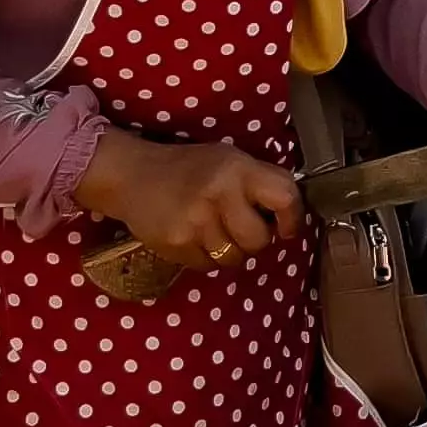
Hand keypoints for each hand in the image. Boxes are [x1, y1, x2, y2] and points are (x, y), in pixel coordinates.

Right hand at [74, 132, 307, 263]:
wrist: (134, 176)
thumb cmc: (191, 168)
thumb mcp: (229, 160)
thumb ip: (260, 182)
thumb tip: (292, 215)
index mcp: (238, 169)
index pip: (285, 197)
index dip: (293, 217)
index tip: (286, 226)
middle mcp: (218, 194)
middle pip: (258, 240)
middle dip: (254, 239)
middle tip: (240, 227)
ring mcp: (195, 222)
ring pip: (234, 258)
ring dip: (230, 250)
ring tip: (214, 230)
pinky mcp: (176, 245)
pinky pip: (208, 266)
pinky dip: (206, 257)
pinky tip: (194, 236)